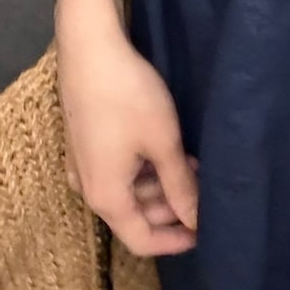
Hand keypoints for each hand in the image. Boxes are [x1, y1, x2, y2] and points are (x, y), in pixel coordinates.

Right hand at [56, 13, 198, 257]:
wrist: (89, 49)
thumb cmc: (128, 97)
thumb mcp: (162, 142)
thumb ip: (180, 186)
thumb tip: (196, 221)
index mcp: (106, 197)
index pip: (142, 240)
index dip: (176, 241)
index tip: (206, 231)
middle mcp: (89, 188)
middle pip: (135, 215)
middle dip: (172, 207)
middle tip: (206, 185)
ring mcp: (83, 165)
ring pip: (128, 190)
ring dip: (161, 184)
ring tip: (193, 161)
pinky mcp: (85, 143)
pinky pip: (118, 170)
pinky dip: (145, 167)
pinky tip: (168, 147)